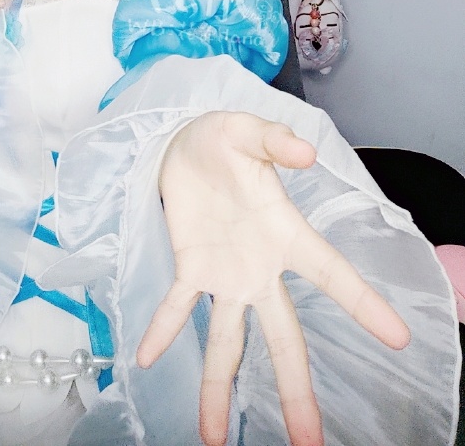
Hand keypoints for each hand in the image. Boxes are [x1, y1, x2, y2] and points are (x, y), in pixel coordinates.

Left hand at [137, 112, 409, 445]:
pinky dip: (163, 331)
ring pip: (229, 341)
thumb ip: (275, 141)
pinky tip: (146, 359)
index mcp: (286, 234)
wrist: (183, 142)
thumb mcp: (248, 131)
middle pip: (284, 335)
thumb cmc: (226, 139)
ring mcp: (225, 275)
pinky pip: (177, 309)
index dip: (364, 304)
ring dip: (220, 388)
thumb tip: (303, 152)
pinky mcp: (190, 269)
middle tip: (309, 440)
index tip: (398, 339)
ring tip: (213, 438)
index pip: (332, 274)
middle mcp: (260, 267)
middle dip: (296, 387)